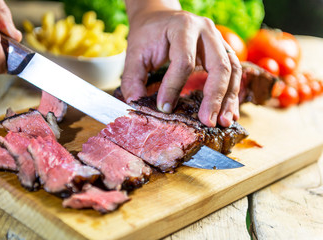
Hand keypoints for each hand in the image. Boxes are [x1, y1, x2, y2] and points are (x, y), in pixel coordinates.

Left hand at [122, 0, 240, 126]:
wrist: (159, 18)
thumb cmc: (148, 35)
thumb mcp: (135, 53)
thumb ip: (133, 78)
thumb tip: (136, 104)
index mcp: (182, 27)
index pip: (184, 61)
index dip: (173, 87)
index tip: (164, 108)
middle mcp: (206, 31)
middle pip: (219, 65)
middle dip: (214, 97)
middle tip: (207, 121)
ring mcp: (218, 40)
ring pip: (233, 70)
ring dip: (229, 99)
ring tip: (223, 121)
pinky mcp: (222, 51)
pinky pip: (234, 73)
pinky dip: (232, 94)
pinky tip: (230, 113)